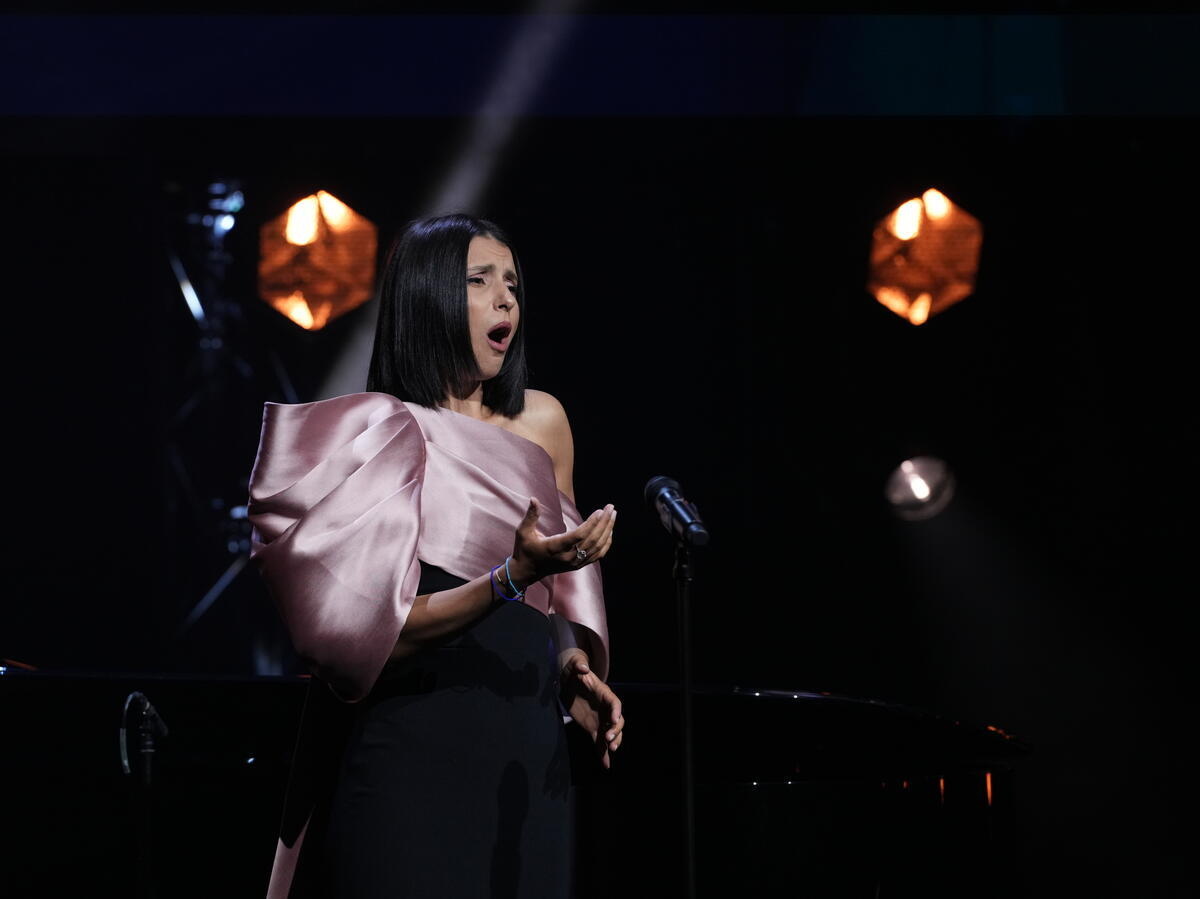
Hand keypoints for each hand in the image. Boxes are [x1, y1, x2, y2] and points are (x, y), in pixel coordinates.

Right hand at [510, 498, 615, 584]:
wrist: (527, 572)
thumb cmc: (524, 549)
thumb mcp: (523, 532)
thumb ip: (531, 515)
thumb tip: (533, 499)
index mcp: (554, 547)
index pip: (578, 536)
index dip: (591, 523)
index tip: (600, 511)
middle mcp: (567, 557)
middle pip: (592, 540)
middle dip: (604, 522)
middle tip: (610, 507)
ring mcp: (574, 563)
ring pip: (597, 547)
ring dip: (608, 530)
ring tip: (613, 514)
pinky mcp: (578, 565)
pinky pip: (597, 555)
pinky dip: (606, 543)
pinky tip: (610, 531)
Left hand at [560, 650, 623, 769]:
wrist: (569, 681)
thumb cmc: (574, 672)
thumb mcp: (575, 666)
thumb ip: (578, 666)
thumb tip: (583, 668)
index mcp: (605, 694)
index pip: (615, 703)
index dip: (616, 712)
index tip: (615, 720)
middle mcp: (606, 709)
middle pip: (617, 721)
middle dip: (616, 731)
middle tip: (609, 739)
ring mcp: (600, 720)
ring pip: (612, 733)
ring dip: (613, 742)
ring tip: (610, 750)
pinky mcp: (593, 728)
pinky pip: (599, 742)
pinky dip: (602, 754)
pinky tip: (606, 765)